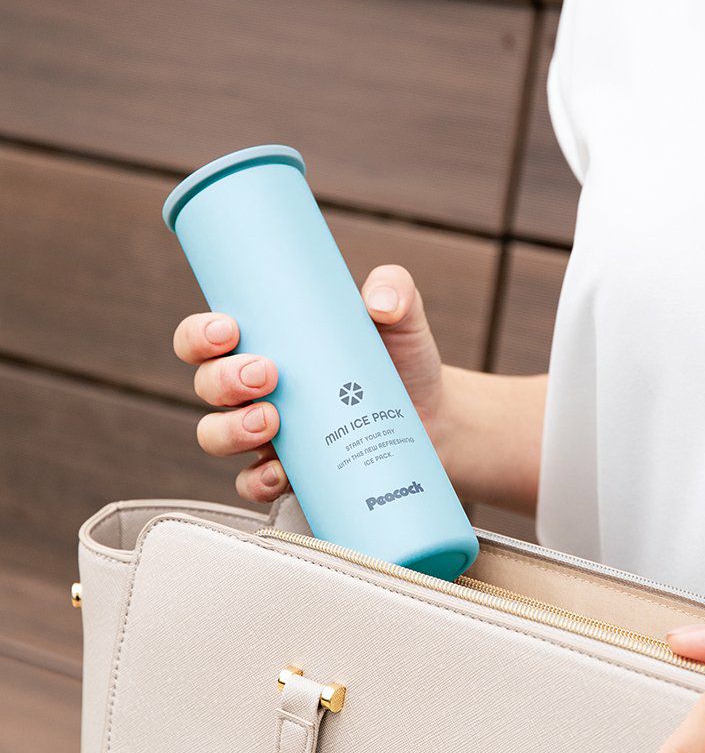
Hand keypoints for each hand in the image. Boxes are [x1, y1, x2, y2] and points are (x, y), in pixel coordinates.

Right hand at [172, 265, 443, 502]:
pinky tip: (281, 472)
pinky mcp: (292, 473)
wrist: (435, 415)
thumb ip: (395, 289)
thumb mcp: (400, 317)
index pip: (207, 339)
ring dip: (231, 429)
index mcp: (267, 344)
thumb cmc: (402, 358)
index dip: (199, 335)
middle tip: (267, 373)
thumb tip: (381, 302)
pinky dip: (258, 481)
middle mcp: (256, 389)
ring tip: (271, 421)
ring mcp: (270, 434)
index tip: (229, 329)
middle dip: (223, 380)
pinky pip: (252, 484)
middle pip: (207, 387)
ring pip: (216, 435)